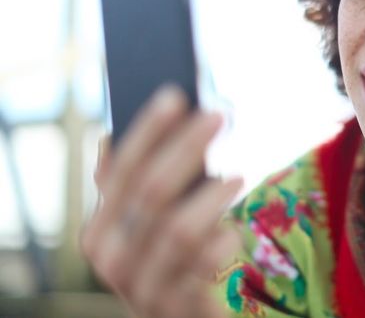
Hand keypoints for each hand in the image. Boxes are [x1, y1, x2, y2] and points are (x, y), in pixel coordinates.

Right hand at [82, 86, 241, 317]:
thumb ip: (134, 187)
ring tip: (238, 176)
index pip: (121, 169)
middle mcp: (111, 258)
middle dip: (187, 146)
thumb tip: (110, 136)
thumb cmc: (168, 261)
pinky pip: (203, 266)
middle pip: (152, 190)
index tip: (177, 95)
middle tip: (219, 116)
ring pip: (178, 227)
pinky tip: (233, 233)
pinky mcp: (175, 307)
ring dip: (212, 195)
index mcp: (99, 230)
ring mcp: (142, 286)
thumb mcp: (144, 227)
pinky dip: (222, 242)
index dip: (149, 130)